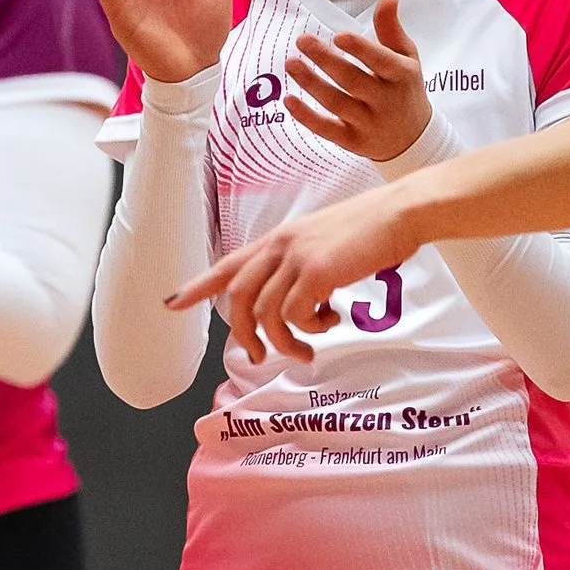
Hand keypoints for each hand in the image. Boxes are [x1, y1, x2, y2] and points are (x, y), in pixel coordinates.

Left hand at [170, 185, 414, 363]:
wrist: (400, 213)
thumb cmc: (370, 230)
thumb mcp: (324, 245)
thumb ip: (302, 268)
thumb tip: (300, 306)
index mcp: (278, 239)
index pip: (228, 265)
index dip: (196, 287)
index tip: (170, 303)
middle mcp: (279, 246)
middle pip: (238, 298)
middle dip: (244, 335)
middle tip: (259, 356)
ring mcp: (296, 258)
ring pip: (265, 314)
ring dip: (283, 342)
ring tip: (306, 352)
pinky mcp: (317, 272)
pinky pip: (296, 315)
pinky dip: (311, 329)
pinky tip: (333, 319)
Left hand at [284, 0, 431, 164]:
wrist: (413, 139)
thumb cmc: (405, 88)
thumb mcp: (406, 58)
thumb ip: (391, 28)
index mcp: (400, 75)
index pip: (380, 61)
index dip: (360, 49)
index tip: (338, 35)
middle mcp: (385, 101)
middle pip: (352, 80)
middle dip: (326, 60)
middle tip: (302, 40)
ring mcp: (368, 123)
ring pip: (336, 103)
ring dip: (311, 83)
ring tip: (291, 63)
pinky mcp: (352, 141)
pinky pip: (326, 130)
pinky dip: (306, 117)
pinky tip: (288, 99)